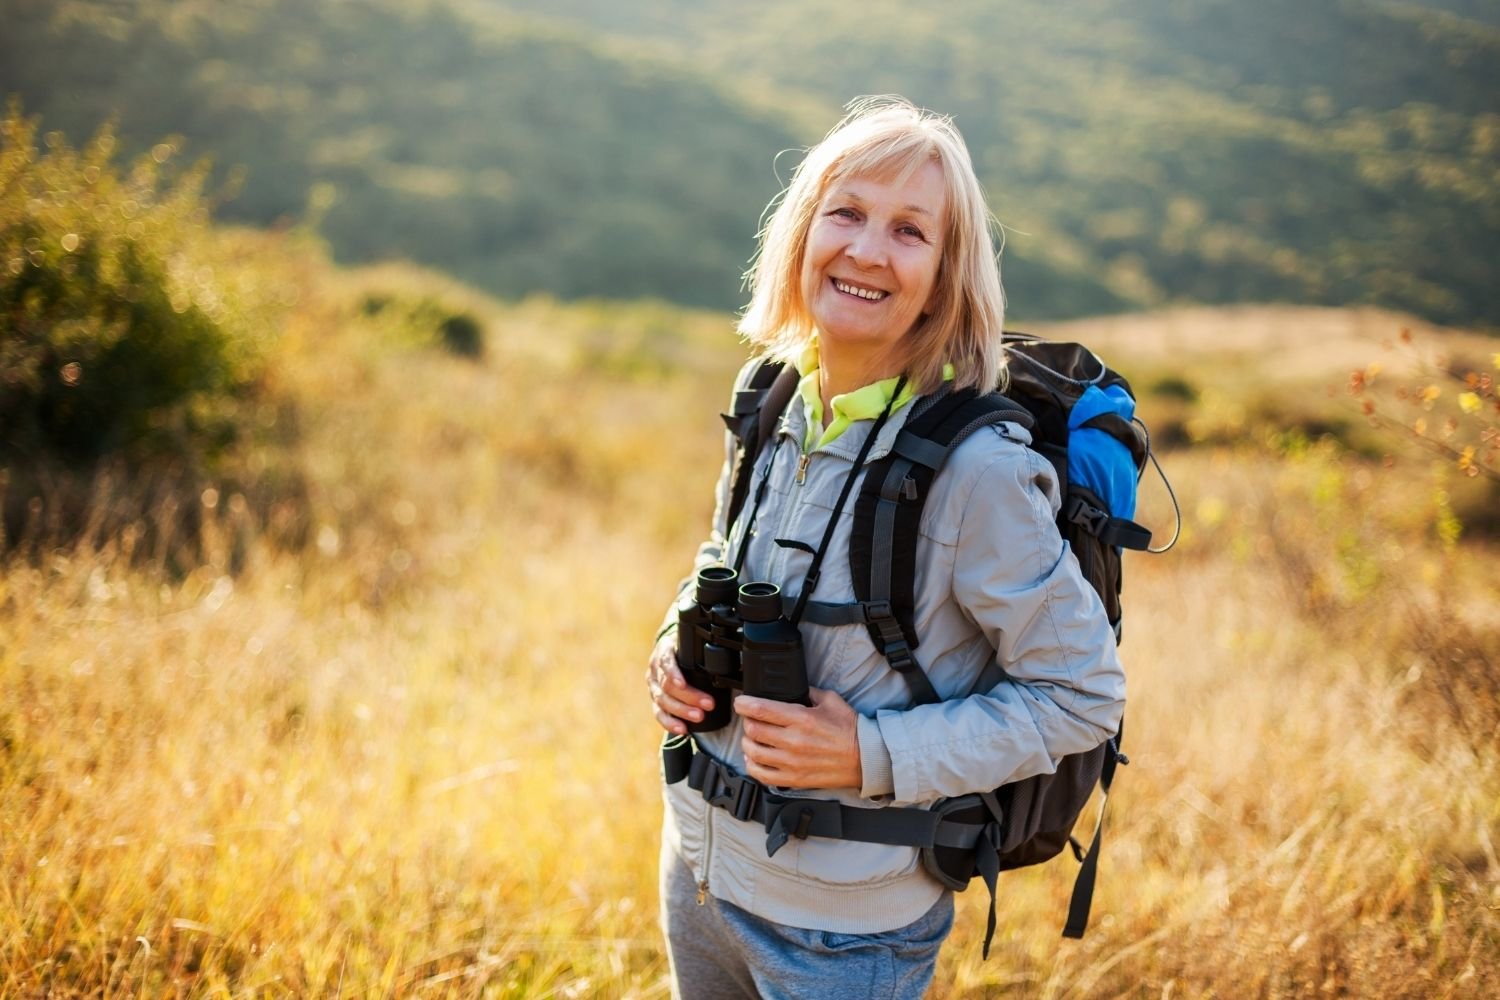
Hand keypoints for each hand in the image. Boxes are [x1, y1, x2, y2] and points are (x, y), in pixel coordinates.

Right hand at [645, 631, 715, 735]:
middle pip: (667, 685)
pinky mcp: (655, 701)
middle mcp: (655, 669)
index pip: (665, 662)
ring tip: (699, 717)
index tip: (683, 684)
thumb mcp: (693, 644)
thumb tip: (735, 658)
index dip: (673, 674)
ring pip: (663, 701)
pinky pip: (659, 714)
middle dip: (688, 696)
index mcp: (664, 651)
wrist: (672, 652)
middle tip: (708, 704)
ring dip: (682, 711)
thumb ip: (704, 650)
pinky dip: (670, 723)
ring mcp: (653, 686)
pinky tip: (682, 729)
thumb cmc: (687, 650)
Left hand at [735, 687, 861, 789]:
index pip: (761, 709)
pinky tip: (754, 758)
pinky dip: (752, 765)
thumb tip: (792, 687)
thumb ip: (808, 692)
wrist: (865, 758)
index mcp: (801, 718)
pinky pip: (762, 775)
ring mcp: (792, 762)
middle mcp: (793, 741)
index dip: (744, 704)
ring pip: (753, 752)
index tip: (741, 702)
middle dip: (747, 721)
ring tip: (751, 738)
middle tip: (750, 718)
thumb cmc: (850, 730)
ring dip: (747, 742)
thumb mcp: (831, 700)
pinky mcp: (794, 778)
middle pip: (753, 730)